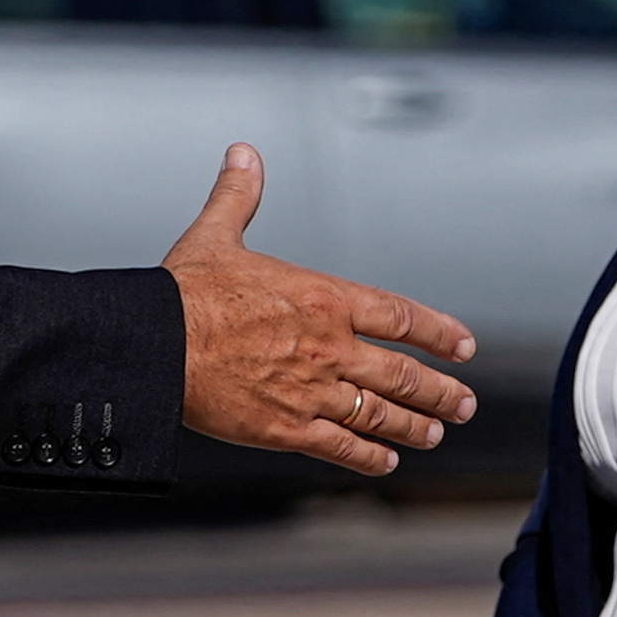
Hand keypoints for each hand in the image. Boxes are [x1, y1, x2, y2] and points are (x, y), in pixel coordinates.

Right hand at [165, 144, 474, 476]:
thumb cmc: (182, 292)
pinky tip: (386, 461)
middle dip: (440, 392)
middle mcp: (329, 347)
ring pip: (380, 414)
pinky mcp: (285, 429)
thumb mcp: (217, 235)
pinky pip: (341, 446)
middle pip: (403, 374)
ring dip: (414, 426)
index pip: (401, 317)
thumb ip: (240, 196)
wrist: (153, 347)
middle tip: (463, 403)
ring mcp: (311, 391)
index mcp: (323, 299)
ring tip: (436, 434)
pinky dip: (369, 456)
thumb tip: (243, 155)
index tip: (463, 347)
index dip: (439, 334)